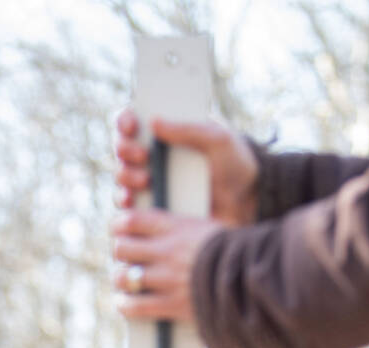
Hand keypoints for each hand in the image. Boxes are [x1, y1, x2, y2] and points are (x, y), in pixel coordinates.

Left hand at [111, 207, 224, 322]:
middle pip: (122, 248)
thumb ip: (185, 230)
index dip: (120, 224)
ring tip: (126, 281)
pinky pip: (134, 306)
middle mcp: (166, 251)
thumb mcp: (209, 229)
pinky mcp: (170, 304)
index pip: (133, 219)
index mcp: (176, 228)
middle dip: (121, 253)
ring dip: (122, 280)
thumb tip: (170, 230)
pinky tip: (127, 304)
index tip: (120, 229)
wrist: (251, 279)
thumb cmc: (235, 252)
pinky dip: (126, 305)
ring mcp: (166, 279)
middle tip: (127, 258)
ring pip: (124, 277)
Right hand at [113, 110, 258, 226]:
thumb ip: (189, 129)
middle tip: (143, 155)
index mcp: (169, 131)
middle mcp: (154, 155)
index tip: (132, 124)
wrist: (248, 201)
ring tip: (146, 181)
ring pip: (121, 176)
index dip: (125, 120)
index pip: (134, 119)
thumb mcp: (218, 139)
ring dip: (126, 176)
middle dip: (125, 149)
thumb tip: (154, 122)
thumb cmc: (236, 163)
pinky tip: (133, 200)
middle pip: (121, 147)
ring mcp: (151, 182)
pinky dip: (125, 201)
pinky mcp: (153, 208)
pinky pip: (128, 206)